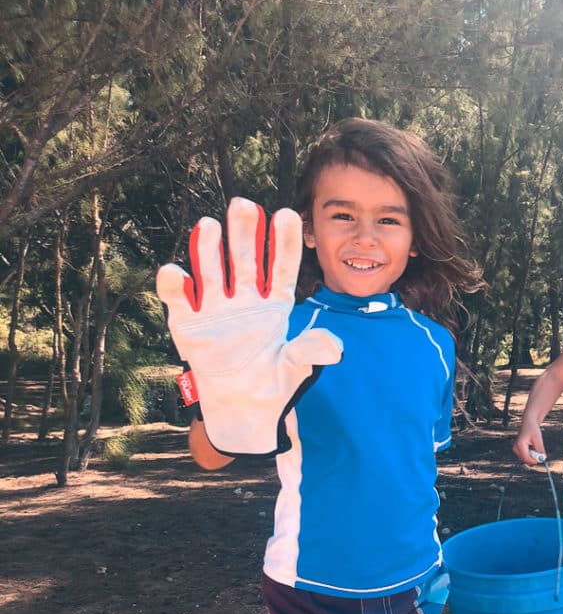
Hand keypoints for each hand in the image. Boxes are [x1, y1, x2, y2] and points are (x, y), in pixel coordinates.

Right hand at [156, 199, 341, 455]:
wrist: (241, 409)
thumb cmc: (273, 384)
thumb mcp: (296, 368)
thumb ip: (311, 352)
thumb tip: (335, 347)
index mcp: (275, 304)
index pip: (281, 267)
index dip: (283, 242)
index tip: (286, 214)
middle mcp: (245, 298)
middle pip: (245, 259)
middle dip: (245, 233)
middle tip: (243, 204)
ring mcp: (215, 308)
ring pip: (212, 271)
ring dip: (209, 249)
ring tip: (209, 226)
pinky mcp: (188, 323)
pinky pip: (180, 299)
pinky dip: (176, 284)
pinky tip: (177, 272)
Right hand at [512, 420, 546, 465]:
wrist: (528, 423)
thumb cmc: (533, 429)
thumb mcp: (538, 438)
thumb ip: (540, 449)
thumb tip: (543, 458)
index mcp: (520, 445)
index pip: (526, 458)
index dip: (534, 460)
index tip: (542, 458)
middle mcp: (516, 448)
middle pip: (526, 460)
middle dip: (533, 458)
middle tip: (539, 451)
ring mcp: (516, 449)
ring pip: (526, 458)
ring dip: (532, 455)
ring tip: (534, 445)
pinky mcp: (517, 450)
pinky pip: (525, 456)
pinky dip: (531, 453)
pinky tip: (532, 445)